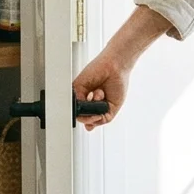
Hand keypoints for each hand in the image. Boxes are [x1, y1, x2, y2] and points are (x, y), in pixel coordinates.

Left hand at [71, 4, 174, 129]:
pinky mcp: (77, 87)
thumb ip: (103, 119)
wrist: (117, 66)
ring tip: (100, 95)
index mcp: (96, 106)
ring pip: (79, 111)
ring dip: (90, 107)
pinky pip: (74, 100)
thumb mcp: (113, 107)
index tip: (92, 125)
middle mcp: (88, 101)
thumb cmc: (118, 83)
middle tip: (98, 111)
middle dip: (90, 117)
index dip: (90, 123)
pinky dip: (84, 101)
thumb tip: (90, 126)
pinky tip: (95, 94)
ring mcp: (82, 94)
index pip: (89, 119)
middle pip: (82, 117)